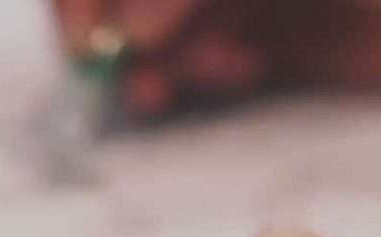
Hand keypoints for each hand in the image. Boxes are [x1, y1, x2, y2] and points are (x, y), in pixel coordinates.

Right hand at [52, 0, 380, 114]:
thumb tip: (128, 19)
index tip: (92, 22)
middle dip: (113, 15)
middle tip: (130, 59)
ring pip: (160, 20)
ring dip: (147, 50)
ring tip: (172, 78)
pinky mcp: (289, 39)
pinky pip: (208, 59)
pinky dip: (195, 72)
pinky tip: (224, 73)